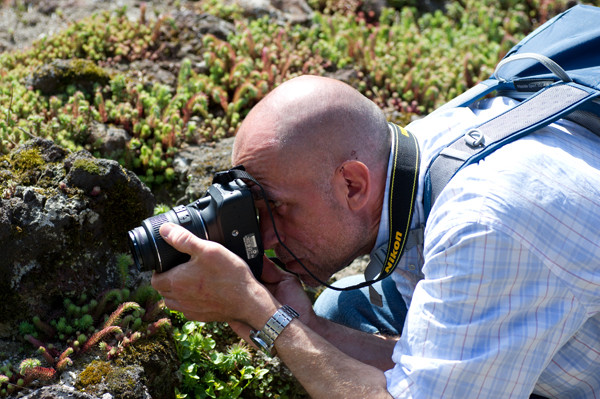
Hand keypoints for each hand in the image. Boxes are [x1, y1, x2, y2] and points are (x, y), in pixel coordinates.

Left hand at [151, 223, 276, 327]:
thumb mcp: (208, 249)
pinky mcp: (201, 316)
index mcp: (177, 281)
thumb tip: (164, 230)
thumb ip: (184, 239)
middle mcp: (180, 299)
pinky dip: (189, 302)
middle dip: (166, 281)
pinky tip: (202, 293)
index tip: (167, 264)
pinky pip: (187, 310)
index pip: (154, 280)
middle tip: (178, 270)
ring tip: (188, 281)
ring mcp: (190, 310)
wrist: (247, 301)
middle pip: (162, 292)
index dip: (158, 271)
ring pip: (173, 302)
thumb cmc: (229, 276)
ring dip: (175, 293)